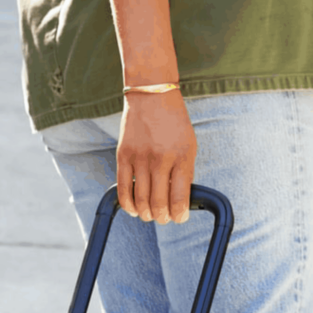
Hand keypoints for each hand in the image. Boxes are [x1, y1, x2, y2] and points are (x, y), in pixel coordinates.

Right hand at [116, 90, 196, 224]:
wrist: (151, 94)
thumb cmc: (174, 122)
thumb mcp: (189, 146)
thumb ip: (185, 173)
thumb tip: (179, 201)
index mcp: (181, 157)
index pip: (180, 198)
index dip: (179, 215)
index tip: (179, 218)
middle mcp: (160, 159)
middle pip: (159, 204)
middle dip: (162, 218)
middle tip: (164, 218)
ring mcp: (140, 158)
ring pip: (141, 201)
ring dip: (146, 214)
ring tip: (150, 215)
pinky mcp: (123, 155)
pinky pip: (123, 189)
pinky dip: (128, 205)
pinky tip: (134, 209)